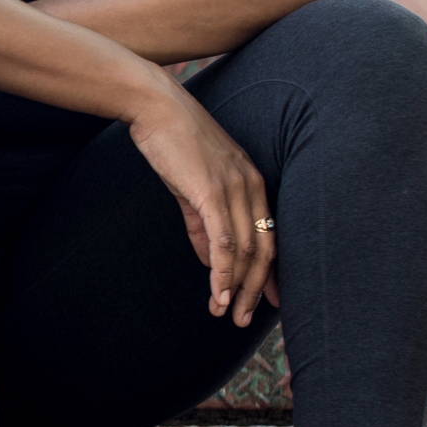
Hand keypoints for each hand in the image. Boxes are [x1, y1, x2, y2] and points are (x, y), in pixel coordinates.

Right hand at [126, 86, 281, 324]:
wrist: (156, 107)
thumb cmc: (171, 141)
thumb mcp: (191, 185)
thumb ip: (201, 223)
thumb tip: (211, 258)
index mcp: (252, 183)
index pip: (270, 236)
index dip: (270, 272)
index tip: (267, 299)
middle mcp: (252, 188)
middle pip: (264, 249)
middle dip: (256, 289)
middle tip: (246, 319)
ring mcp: (234, 190)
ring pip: (246, 251)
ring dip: (239, 288)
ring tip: (228, 314)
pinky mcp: (212, 194)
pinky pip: (224, 242)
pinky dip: (223, 273)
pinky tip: (218, 294)